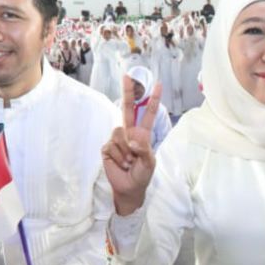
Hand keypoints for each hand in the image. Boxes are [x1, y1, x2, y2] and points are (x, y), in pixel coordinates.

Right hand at [102, 75, 159, 215]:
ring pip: (119, 134)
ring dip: (125, 151)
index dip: (152, 99)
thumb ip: (144, 150)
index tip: (158, 84)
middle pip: (127, 109)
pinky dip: (118, 158)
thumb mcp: (150, 163)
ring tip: (129, 162)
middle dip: (127, 92)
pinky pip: (111, 147)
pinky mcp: (107, 148)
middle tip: (127, 76)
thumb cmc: (142, 175)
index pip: (148, 113)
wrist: (129, 188)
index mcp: (142, 134)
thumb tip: (132, 141)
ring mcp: (117, 140)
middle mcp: (129, 133)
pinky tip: (121, 164)